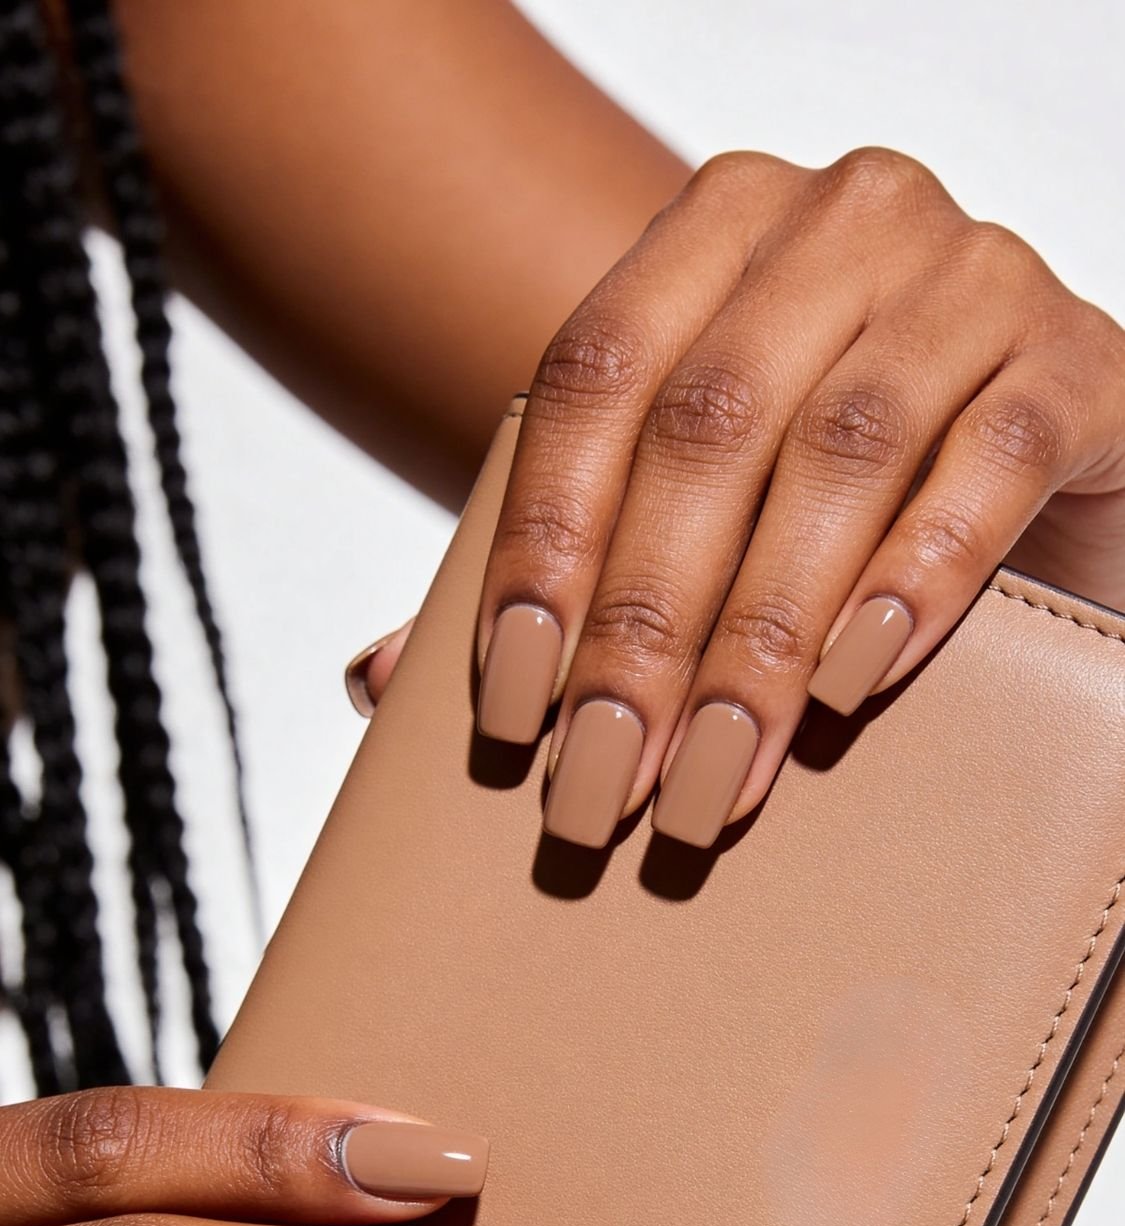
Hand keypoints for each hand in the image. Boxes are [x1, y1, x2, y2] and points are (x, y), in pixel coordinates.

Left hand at [473, 147, 1124, 847]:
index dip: (539, 545)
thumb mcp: (699, 517)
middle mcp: (843, 220)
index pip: (593, 377)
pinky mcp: (1080, 362)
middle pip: (708, 426)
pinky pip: (991, 464)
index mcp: (716, 231)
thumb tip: (376, 680)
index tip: (509, 708)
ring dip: (760, 639)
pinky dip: (912, 581)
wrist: (1056, 481)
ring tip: (710, 782)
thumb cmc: (849, 504)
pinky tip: (849, 687)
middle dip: (642, 628)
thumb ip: (559, 571)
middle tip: (602, 785)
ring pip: (844, 450)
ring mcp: (972, 275)